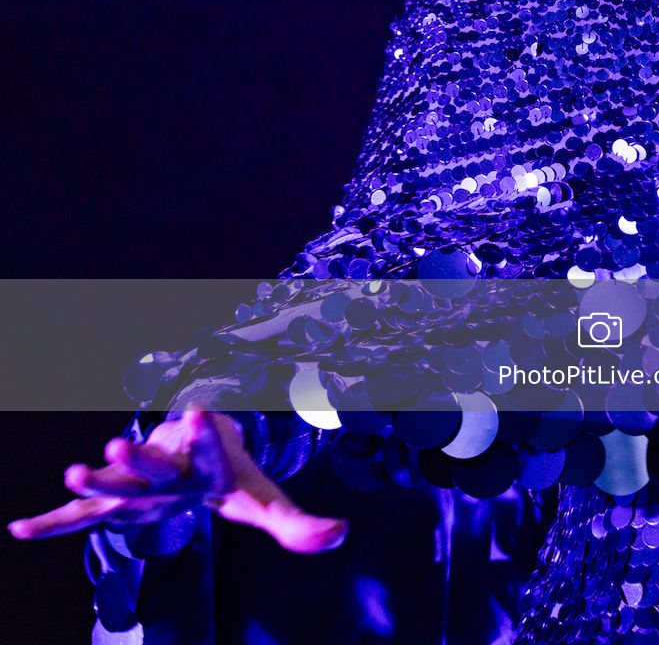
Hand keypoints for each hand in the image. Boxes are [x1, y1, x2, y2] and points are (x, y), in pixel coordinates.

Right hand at [8, 407, 346, 553]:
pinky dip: (52, 523)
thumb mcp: (264, 500)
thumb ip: (299, 523)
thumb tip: (341, 535)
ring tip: (74, 472)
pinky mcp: (116, 501)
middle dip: (138, 454)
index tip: (202, 409)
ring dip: (94, 480)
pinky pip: (81, 517)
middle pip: (152, 463)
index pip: (207, 445)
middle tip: (120, 439)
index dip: (204, 431)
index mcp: (204, 462)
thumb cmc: (229, 475)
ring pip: (115, 483)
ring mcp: (139, 484)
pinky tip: (19, 529)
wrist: (194, 450)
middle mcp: (167, 467)